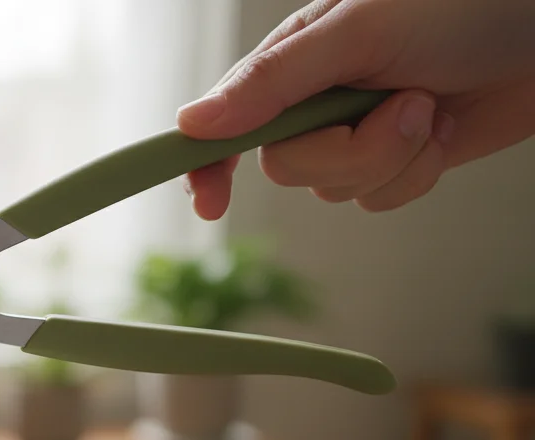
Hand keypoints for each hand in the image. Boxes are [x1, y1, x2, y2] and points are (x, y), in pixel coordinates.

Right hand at [178, 0, 534, 217]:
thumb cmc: (464, 5)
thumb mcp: (357, 34)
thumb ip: (271, 82)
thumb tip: (192, 124)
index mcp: (293, 57)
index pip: (226, 118)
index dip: (207, 162)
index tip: (208, 202)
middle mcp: (315, 98)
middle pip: (286, 166)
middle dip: (347, 152)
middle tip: (400, 105)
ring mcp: (355, 131)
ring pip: (334, 189)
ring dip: (392, 158)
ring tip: (429, 103)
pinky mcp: (395, 158)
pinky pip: (378, 199)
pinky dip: (414, 173)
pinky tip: (442, 129)